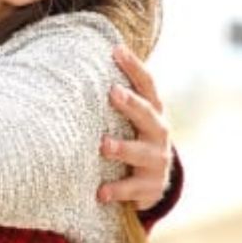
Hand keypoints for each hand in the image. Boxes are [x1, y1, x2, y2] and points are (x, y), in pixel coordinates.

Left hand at [97, 44, 172, 209]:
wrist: (152, 184)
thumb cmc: (133, 139)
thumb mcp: (131, 118)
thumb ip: (117, 97)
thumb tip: (83, 58)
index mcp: (153, 112)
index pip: (148, 85)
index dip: (134, 67)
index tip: (116, 50)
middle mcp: (159, 133)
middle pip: (147, 115)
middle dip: (131, 104)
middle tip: (112, 92)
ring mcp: (156, 161)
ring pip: (141, 153)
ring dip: (123, 148)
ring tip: (104, 145)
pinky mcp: (150, 187)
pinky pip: (133, 189)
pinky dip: (117, 190)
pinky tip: (100, 192)